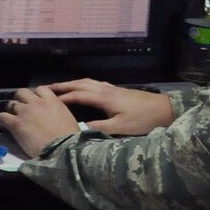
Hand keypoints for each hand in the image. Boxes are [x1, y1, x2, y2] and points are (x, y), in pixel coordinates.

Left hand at [0, 86, 80, 158]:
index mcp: (53, 102)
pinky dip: (2, 120)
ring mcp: (25, 112)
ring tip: (13, 118)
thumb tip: (53, 114)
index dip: (35, 95)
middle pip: (22, 92)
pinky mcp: (16, 123)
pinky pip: (2, 116)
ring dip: (11, 110)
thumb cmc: (69, 139)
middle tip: (21, 109)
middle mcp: (37, 103)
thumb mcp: (68, 119)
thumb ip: (58, 111)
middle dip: (20, 99)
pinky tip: (5, 126)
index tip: (34, 102)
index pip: (40, 89)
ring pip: (11, 103)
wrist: (62, 150)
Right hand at [47, 79, 176, 136]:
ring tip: (59, 87)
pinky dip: (82, 84)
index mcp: (102, 98)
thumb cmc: (143, 119)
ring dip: (71, 83)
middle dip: (61, 86)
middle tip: (44, 89)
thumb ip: (98, 127)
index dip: (60, 98)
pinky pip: (93, 83)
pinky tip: (82, 87)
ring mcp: (111, 88)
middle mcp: (104, 89)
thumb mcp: (120, 127)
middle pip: (78, 85)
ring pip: (86, 82)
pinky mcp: (117, 90)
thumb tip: (79, 128)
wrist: (165, 109)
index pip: (75, 96)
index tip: (45, 101)